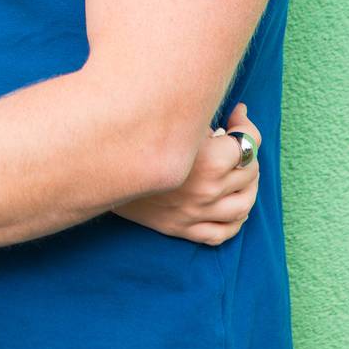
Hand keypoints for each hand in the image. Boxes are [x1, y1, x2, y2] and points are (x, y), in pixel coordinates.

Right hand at [114, 103, 261, 244]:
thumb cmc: (137, 136)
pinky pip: (224, 233)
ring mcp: (197, 214)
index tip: (237, 115)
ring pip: (244, 205)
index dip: (246, 126)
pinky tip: (233, 204)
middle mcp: (207, 191)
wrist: (99, 169)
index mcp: (209, 161)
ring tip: (241, 172)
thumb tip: (236, 115)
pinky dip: (237, 220)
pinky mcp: (184, 230)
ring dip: (249, 186)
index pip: (247, 144)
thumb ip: (207, 120)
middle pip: (249, 172)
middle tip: (234, 139)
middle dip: (247, 152)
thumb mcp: (175, 121)